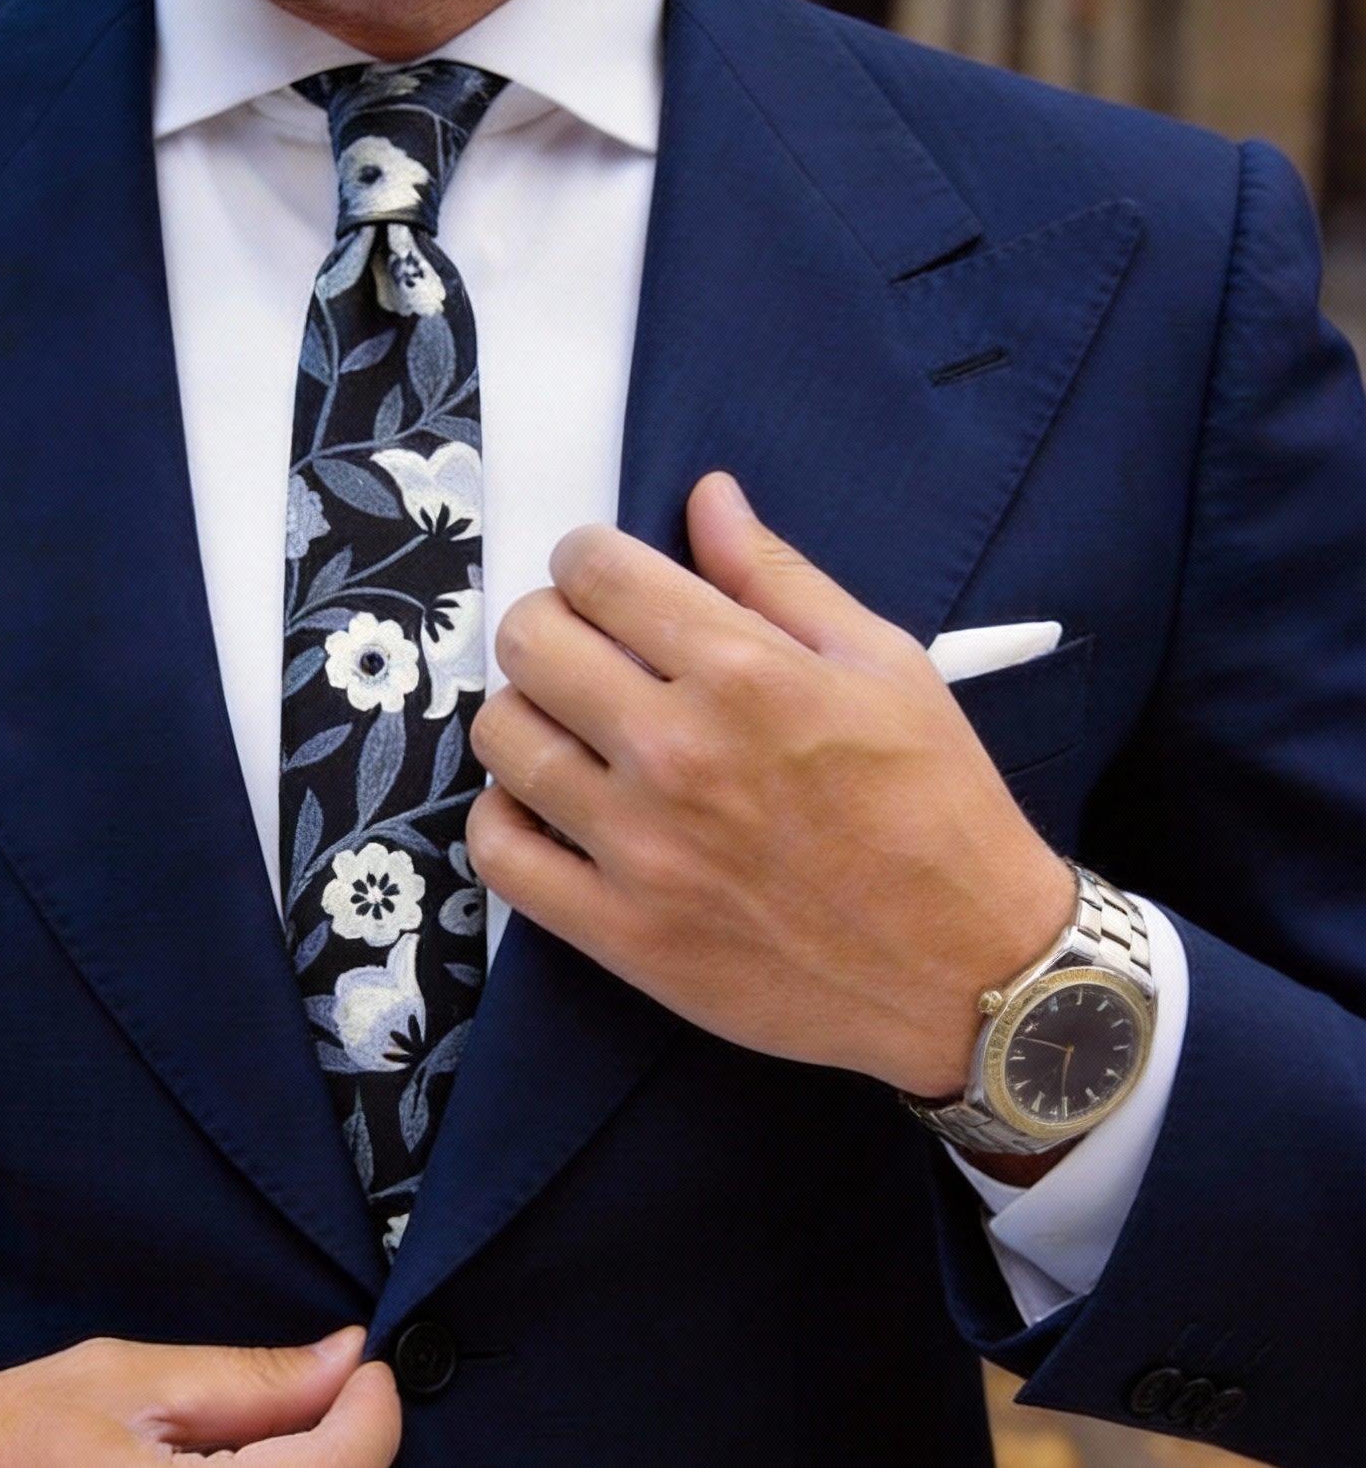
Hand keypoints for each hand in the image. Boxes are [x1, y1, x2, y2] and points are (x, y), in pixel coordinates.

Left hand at [465, 473, 1073, 1100]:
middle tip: (583, 647)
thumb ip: (778, 577)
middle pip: (530, 642)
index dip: (586, 559)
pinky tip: (546, 805)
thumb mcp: (884, 665)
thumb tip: (706, 498)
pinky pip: (500, 854)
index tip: (601, 578)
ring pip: (502, 738)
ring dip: (524, 714)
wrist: (967, 969)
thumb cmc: (938, 810)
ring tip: (568, 727)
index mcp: (744, 673)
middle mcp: (678, 752)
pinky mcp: (620, 931)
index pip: (596, 572)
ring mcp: (640, 848)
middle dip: (548, 624)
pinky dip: (504, 818)